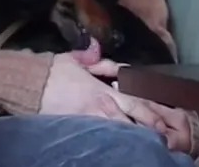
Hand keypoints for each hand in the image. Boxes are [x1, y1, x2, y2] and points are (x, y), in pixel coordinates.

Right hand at [41, 54, 190, 150]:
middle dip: (149, 127)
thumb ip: (92, 57)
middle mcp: (102, 106)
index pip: (134, 100)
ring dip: (135, 136)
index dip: (151, 110)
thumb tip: (97, 49)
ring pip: (120, 131)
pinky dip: (114, 142)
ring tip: (150, 145)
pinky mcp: (80, 129)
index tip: (164, 120)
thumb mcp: (74, 59)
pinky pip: (101, 138)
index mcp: (104, 90)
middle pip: (132, 119)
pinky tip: (121, 148)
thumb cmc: (53, 72)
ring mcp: (92, 120)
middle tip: (165, 138)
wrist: (33, 86)